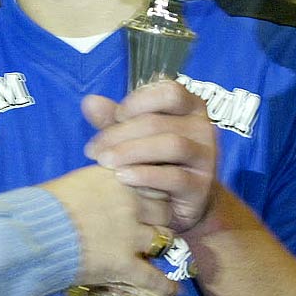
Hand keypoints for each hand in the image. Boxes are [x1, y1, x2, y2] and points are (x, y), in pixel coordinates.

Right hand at [41, 162, 175, 295]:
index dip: (152, 193)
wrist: (30, 233)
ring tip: (166, 254)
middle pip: (164, 209)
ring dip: (163, 247)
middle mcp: (130, 203)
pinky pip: (153, 278)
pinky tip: (172, 291)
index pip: (152, 180)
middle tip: (155, 226)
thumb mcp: (74, 184)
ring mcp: (129, 235)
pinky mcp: (123, 264)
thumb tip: (102, 193)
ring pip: (165, 239)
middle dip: (160, 218)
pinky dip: (165, 286)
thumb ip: (99, 186)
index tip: (151, 200)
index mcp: (118, 178)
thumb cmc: (41, 208)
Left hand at [83, 83, 219, 233]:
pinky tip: (122, 177)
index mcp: (190, 107)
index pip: (170, 92)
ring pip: (172, 145)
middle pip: (159, 122)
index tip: (115, 116)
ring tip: (104, 162)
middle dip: (120, 134)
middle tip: (93, 150)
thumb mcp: (134, 136)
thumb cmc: (155, 160)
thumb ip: (113, 119)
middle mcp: (204, 128)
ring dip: (132, 152)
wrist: (180, 203)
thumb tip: (89, 102)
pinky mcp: (201, 187)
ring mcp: (206, 158)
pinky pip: (175, 177)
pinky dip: (145, 175)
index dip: (139, 101)